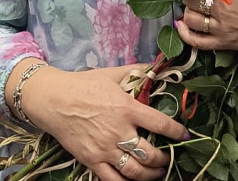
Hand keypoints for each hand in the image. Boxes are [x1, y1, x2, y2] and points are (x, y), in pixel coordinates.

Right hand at [17, 62, 189, 180]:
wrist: (52, 99)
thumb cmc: (83, 84)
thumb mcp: (112, 74)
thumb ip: (136, 72)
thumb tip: (156, 67)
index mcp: (127, 108)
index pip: (161, 124)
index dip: (177, 132)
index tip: (185, 135)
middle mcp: (119, 131)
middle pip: (150, 154)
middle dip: (164, 159)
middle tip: (168, 158)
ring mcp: (105, 149)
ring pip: (135, 172)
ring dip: (151, 175)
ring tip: (157, 173)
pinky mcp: (91, 160)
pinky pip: (112, 180)